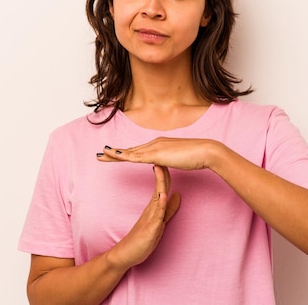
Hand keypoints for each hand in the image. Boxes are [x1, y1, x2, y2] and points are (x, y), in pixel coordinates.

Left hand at [97, 137, 220, 170]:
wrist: (206, 151)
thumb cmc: (197, 156)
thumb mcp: (179, 159)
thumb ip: (170, 160)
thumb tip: (163, 163)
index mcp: (160, 145)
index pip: (139, 151)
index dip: (126, 153)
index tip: (115, 155)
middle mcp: (155, 143)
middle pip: (131, 150)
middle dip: (115, 152)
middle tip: (101, 154)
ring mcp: (155, 147)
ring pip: (130, 152)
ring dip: (114, 154)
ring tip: (101, 155)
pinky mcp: (156, 154)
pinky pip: (135, 156)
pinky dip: (123, 156)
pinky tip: (114, 156)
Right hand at [106, 165, 179, 269]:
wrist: (126, 253)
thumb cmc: (142, 238)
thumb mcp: (159, 221)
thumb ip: (169, 208)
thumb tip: (177, 194)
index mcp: (154, 206)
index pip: (162, 185)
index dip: (166, 171)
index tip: (170, 157)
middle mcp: (151, 208)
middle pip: (159, 186)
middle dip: (162, 170)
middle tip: (164, 153)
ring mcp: (150, 217)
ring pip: (157, 196)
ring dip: (159, 182)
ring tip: (160, 166)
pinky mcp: (150, 228)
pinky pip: (157, 214)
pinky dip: (160, 203)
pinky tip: (163, 194)